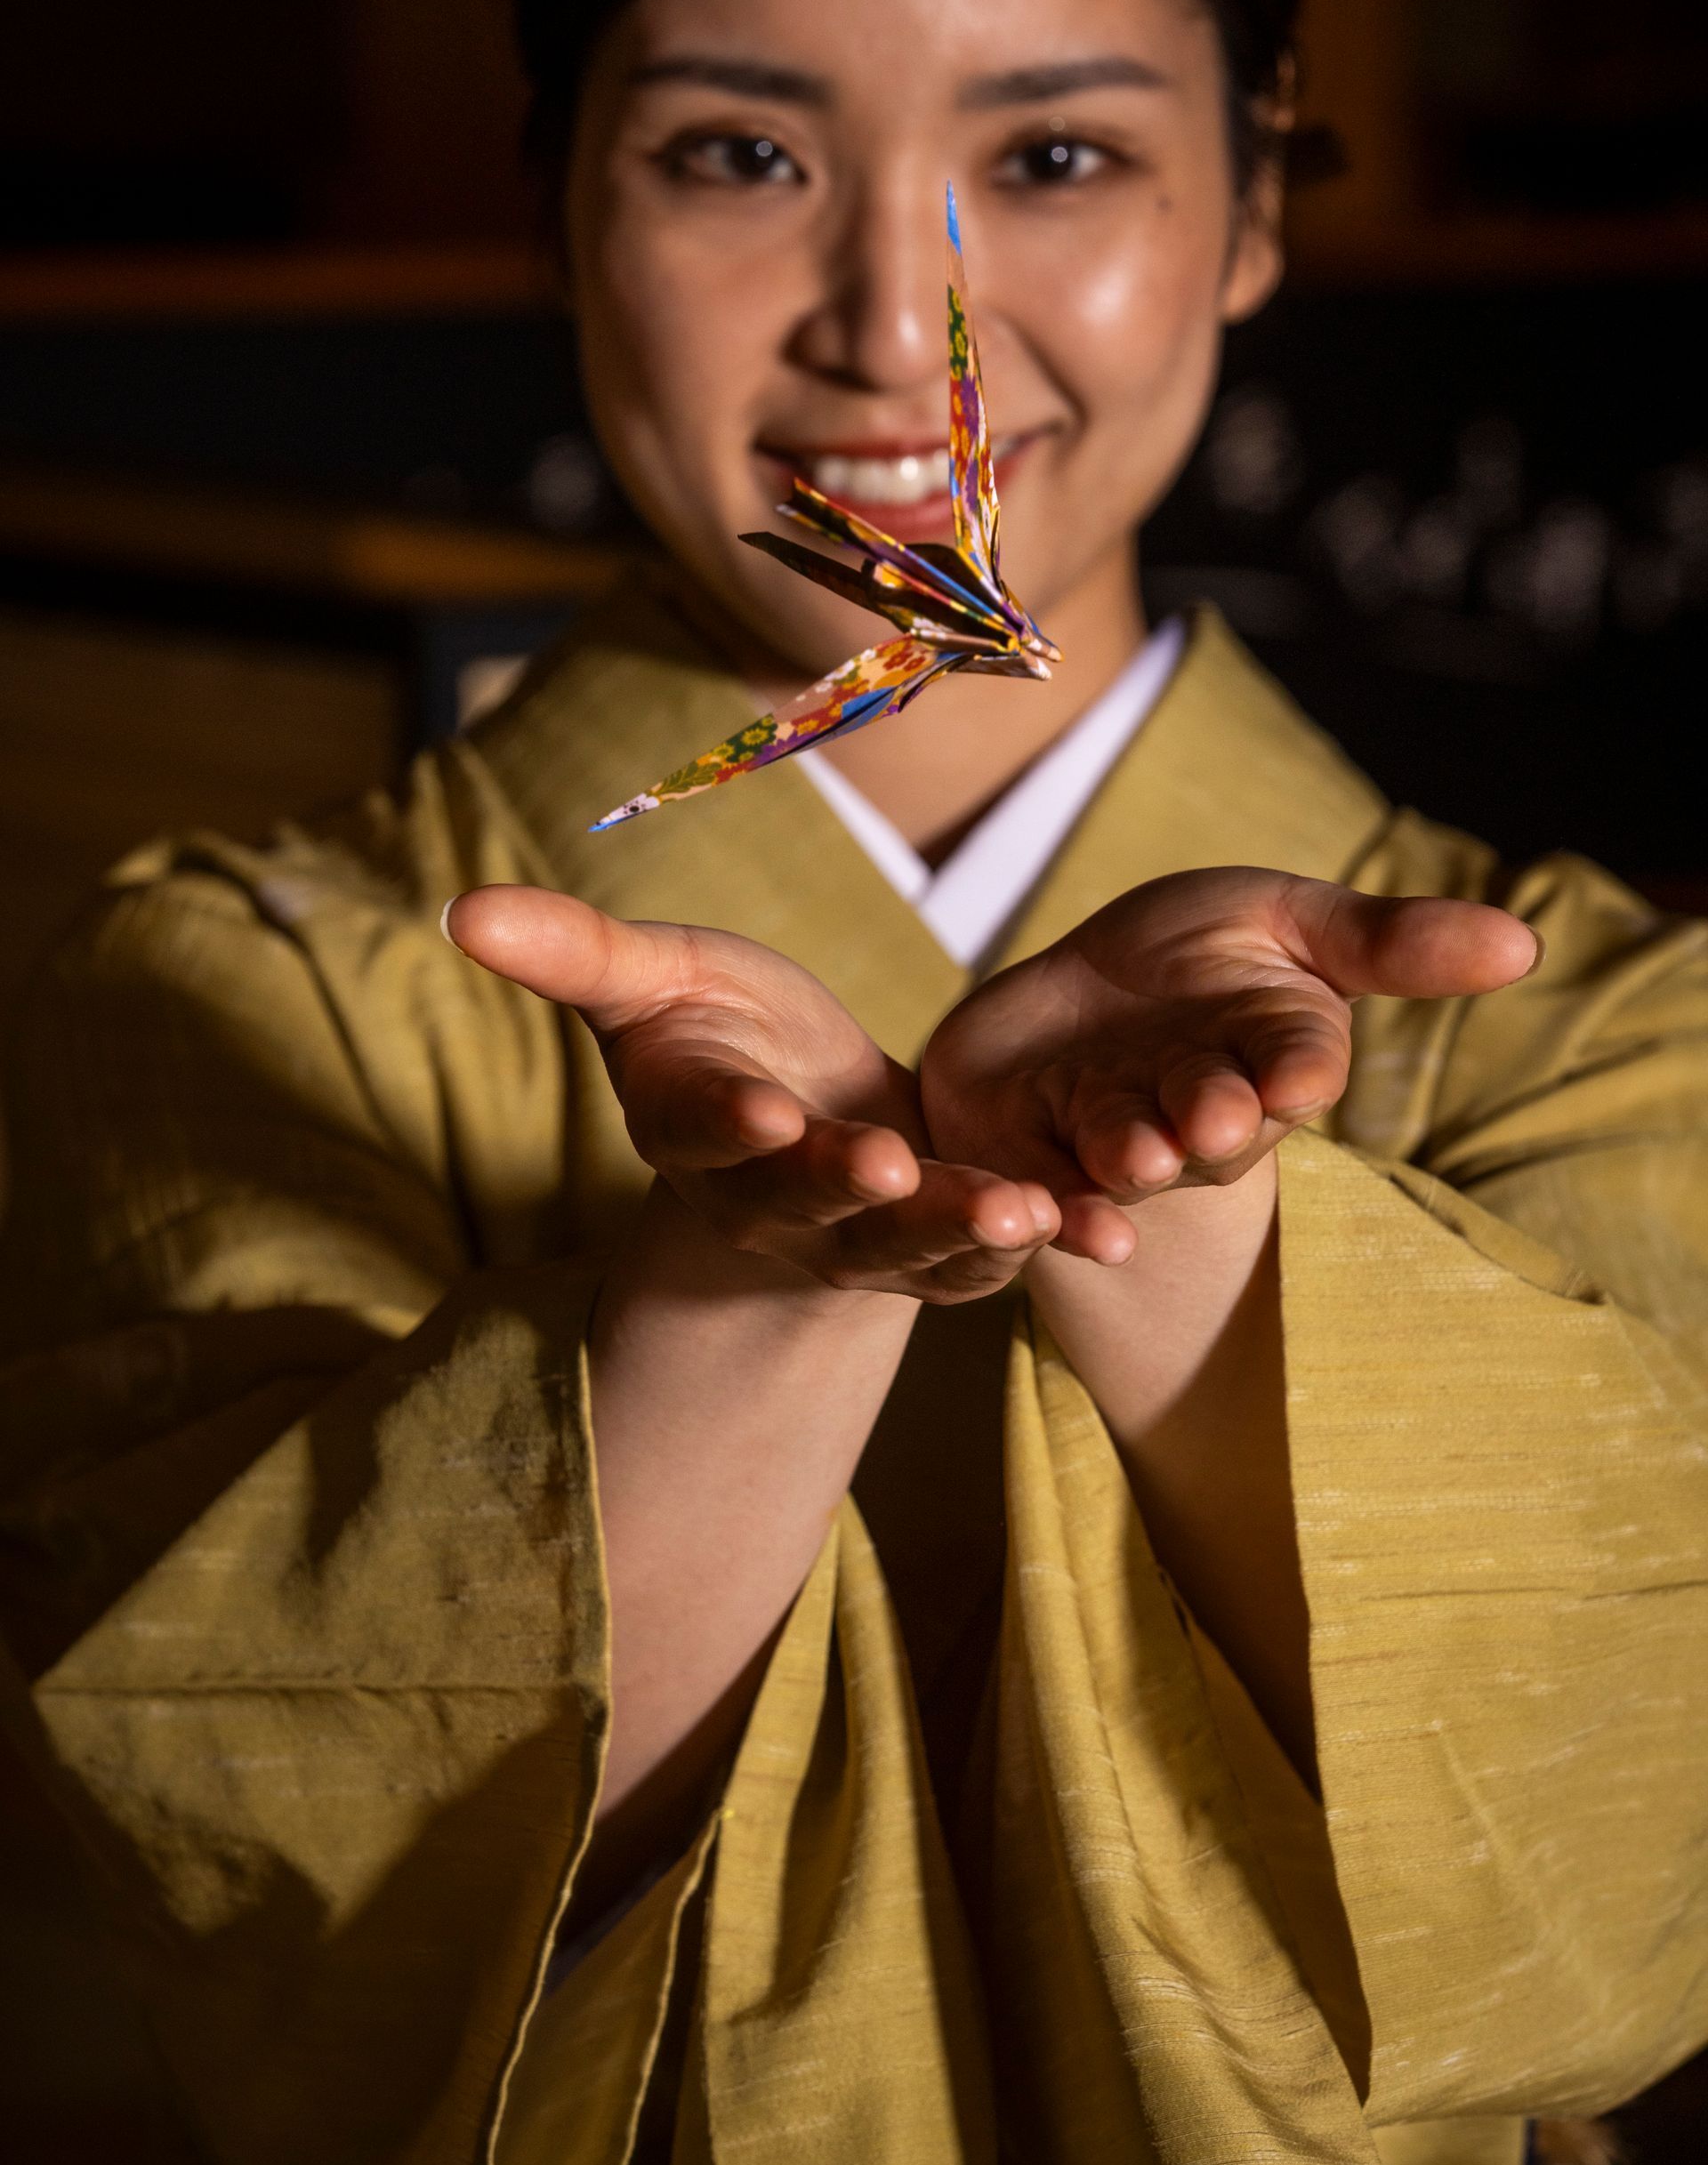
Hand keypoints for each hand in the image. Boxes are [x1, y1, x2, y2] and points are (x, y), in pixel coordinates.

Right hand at [445, 885, 1057, 1301]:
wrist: (798, 1107)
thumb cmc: (716, 1028)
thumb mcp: (649, 979)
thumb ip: (571, 952)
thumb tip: (454, 907)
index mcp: (702, 1131)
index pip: (709, 1132)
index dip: (733, 1126)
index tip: (762, 1114)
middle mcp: (778, 1204)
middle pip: (812, 1206)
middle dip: (849, 1192)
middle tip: (887, 1170)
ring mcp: (861, 1240)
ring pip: (910, 1246)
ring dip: (963, 1233)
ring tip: (1022, 1211)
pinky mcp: (940, 1249)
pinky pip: (993, 1258)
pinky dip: (1054, 1244)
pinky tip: (1111, 1230)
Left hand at [921, 867, 1538, 1263]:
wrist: (1059, 999)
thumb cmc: (1188, 951)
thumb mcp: (1284, 919)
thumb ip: (1389, 942)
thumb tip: (1525, 944)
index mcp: (1273, 1055)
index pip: (1298, 1064)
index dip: (1297, 1070)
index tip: (1297, 1074)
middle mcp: (1203, 1114)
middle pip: (1216, 1123)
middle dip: (1214, 1119)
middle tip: (1209, 1119)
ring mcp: (1120, 1143)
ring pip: (1133, 1162)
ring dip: (1135, 1163)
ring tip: (1136, 1154)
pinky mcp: (1037, 1164)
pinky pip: (1052, 1203)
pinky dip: (1057, 1218)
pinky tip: (1053, 1223)